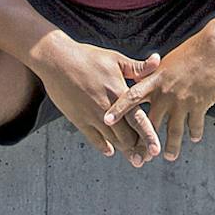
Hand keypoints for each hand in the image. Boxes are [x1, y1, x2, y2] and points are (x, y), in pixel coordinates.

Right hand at [35, 40, 161, 164]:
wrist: (57, 60)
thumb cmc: (87, 56)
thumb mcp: (115, 59)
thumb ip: (137, 67)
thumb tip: (157, 60)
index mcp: (119, 92)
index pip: (139, 119)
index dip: (149, 136)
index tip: (156, 151)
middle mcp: (107, 108)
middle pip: (127, 136)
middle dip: (138, 148)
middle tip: (146, 157)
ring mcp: (92, 116)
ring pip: (113, 141)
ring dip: (124, 150)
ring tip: (133, 158)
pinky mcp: (79, 120)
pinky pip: (94, 140)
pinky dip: (104, 147)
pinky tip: (111, 150)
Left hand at [103, 26, 214, 164]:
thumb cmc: (191, 52)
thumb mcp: (167, 62)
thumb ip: (154, 76)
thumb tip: (140, 81)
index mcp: (155, 80)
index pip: (131, 97)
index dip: (118, 109)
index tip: (106, 121)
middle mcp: (165, 93)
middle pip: (151, 122)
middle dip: (144, 142)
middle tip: (139, 158)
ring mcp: (182, 100)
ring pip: (173, 130)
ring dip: (171, 146)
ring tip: (168, 156)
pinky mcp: (199, 105)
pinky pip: (194, 125)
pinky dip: (194, 133)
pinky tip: (194, 138)